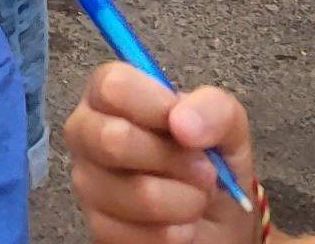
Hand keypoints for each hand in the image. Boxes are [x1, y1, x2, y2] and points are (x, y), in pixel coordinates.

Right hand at [64, 61, 267, 243]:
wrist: (214, 222)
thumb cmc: (210, 163)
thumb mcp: (227, 127)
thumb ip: (213, 108)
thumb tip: (182, 122)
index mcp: (112, 95)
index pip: (113, 86)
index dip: (156, 106)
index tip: (186, 127)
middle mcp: (87, 133)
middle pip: (114, 139)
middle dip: (176, 160)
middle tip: (203, 169)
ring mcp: (87, 183)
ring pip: (138, 193)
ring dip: (185, 201)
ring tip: (196, 198)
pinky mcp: (98, 228)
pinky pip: (139, 235)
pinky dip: (175, 233)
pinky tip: (180, 224)